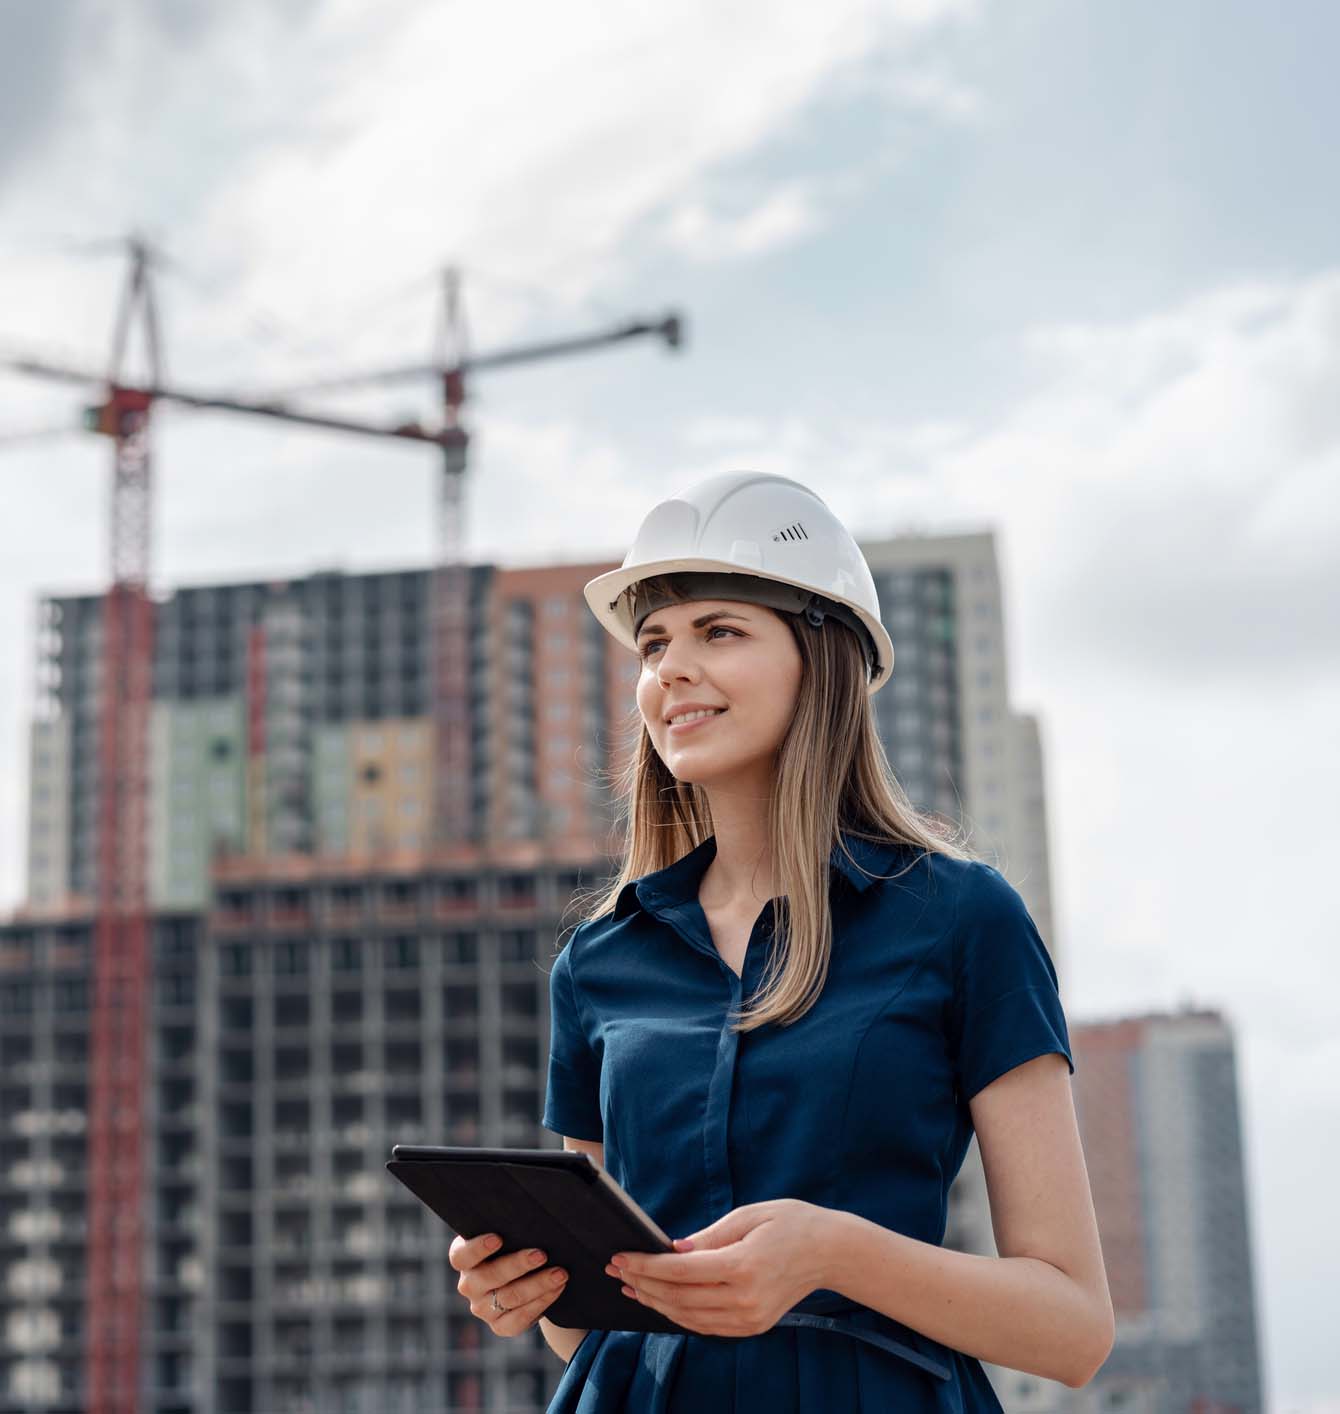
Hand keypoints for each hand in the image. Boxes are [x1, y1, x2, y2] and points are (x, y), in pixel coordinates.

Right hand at [448, 1231, 569, 1337]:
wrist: (526, 1275)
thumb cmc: (516, 1244)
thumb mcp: (508, 1234)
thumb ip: (510, 1227)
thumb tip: (530, 1217)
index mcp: (464, 1259)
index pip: (461, 1256)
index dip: (477, 1248)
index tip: (497, 1238)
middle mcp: (469, 1285)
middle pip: (490, 1277)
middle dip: (518, 1265)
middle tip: (541, 1254)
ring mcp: (482, 1309)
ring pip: (509, 1297)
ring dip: (538, 1284)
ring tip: (559, 1273)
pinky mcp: (500, 1326)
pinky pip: (520, 1318)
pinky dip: (542, 1302)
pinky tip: (557, 1288)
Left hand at [604, 1198, 828, 1337]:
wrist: (831, 1251)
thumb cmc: (790, 1223)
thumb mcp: (748, 1215)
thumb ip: (708, 1236)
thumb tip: (672, 1250)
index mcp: (743, 1265)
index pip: (680, 1271)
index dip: (646, 1266)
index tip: (621, 1257)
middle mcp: (745, 1298)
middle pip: (679, 1298)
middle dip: (643, 1284)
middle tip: (618, 1271)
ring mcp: (750, 1318)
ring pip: (689, 1318)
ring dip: (656, 1303)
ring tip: (633, 1288)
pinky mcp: (753, 1326)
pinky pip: (707, 1326)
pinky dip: (680, 1315)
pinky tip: (663, 1302)